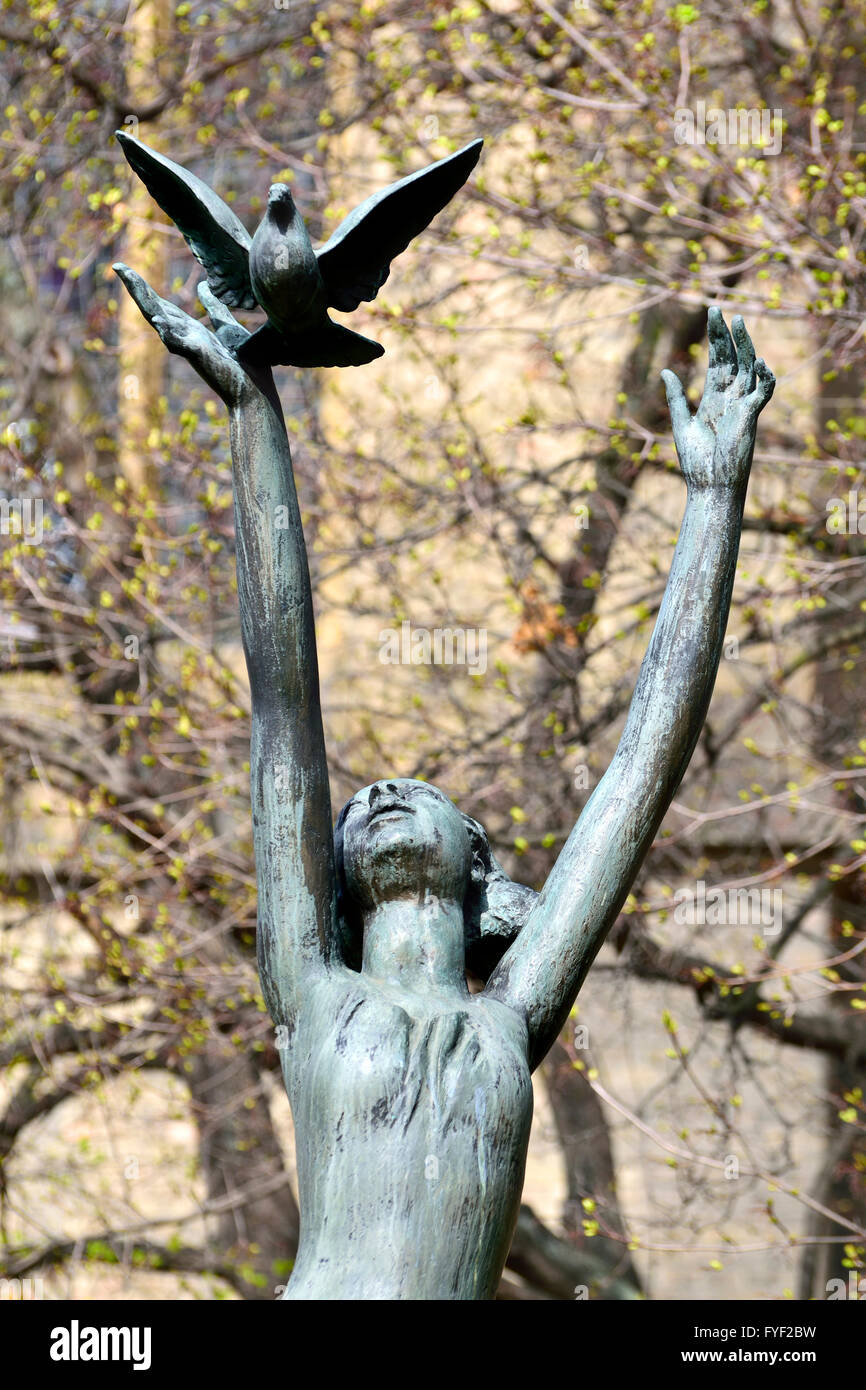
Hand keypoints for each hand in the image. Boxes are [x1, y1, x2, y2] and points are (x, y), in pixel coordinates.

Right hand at [113, 264, 250, 405]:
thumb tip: (203, 286)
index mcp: (190, 330)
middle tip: (118, 266)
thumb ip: (214, 308)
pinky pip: (180, 343)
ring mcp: (190, 347)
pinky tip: (158, 319)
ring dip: (145, 302)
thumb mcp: (227, 327)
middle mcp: (185, 336)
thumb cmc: (243, 365)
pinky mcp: (200, 356)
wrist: (255, 394)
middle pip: (154, 308)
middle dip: (137, 288)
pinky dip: (168, 332)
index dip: (144, 287)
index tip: (125, 268)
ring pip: (161, 321)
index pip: (162, 304)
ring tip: (131, 281)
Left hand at [661, 308, 774, 490]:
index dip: (714, 338)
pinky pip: (763, 392)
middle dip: (727, 335)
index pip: (716, 360)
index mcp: (713, 397)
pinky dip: (764, 377)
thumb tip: (665, 370)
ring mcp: (742, 406)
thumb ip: (676, 397)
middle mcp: (730, 397)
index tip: (711, 314)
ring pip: (748, 368)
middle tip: (719, 310)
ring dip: (745, 346)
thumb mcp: (680, 423)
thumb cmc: (696, 461)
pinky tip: (758, 361)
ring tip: (738, 323)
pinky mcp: (751, 417)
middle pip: (732, 358)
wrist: (709, 486)